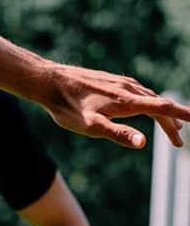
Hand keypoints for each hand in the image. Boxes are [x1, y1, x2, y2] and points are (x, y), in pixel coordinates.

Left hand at [42, 66, 189, 149]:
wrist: (50, 83)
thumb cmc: (68, 108)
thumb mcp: (91, 126)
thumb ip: (118, 134)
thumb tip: (144, 143)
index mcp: (127, 101)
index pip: (163, 108)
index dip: (183, 115)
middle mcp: (129, 88)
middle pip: (159, 105)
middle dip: (172, 123)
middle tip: (179, 142)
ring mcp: (121, 83)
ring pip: (149, 99)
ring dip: (161, 114)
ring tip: (169, 127)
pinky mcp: (113, 81)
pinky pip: (138, 93)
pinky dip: (149, 103)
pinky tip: (145, 109)